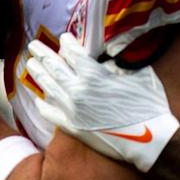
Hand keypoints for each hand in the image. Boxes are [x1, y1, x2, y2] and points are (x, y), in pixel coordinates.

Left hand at [25, 33, 179, 171]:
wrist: (149, 140)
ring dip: (39, 74)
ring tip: (30, 64)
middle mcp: (78, 91)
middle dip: (43, 54)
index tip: (63, 38)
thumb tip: (105, 54)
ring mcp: (73, 110)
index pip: (72, 53)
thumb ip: (117, 62)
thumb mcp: (137, 74)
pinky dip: (44, 105)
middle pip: (54, 67)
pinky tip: (39, 100)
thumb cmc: (148, 104)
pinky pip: (52, 114)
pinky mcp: (73, 128)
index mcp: (93, 74)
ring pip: (49, 87)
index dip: (66, 43)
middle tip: (33, 46)